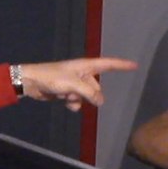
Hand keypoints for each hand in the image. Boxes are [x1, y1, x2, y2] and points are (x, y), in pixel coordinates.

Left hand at [19, 56, 137, 110]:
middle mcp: (83, 73)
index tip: (135, 65)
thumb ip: (89, 92)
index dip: (122, 65)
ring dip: (79, 100)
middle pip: (97, 88)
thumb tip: (100, 102)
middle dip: (90, 94)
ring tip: (67, 96)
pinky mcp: (68, 92)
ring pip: (88, 97)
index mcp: (86, 66)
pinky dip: (73, 104)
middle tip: (76, 94)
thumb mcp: (73, 84)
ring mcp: (75, 84)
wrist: (32, 82)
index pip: (109, 64)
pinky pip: (78, 101)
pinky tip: (65, 102)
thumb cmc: (52, 78)